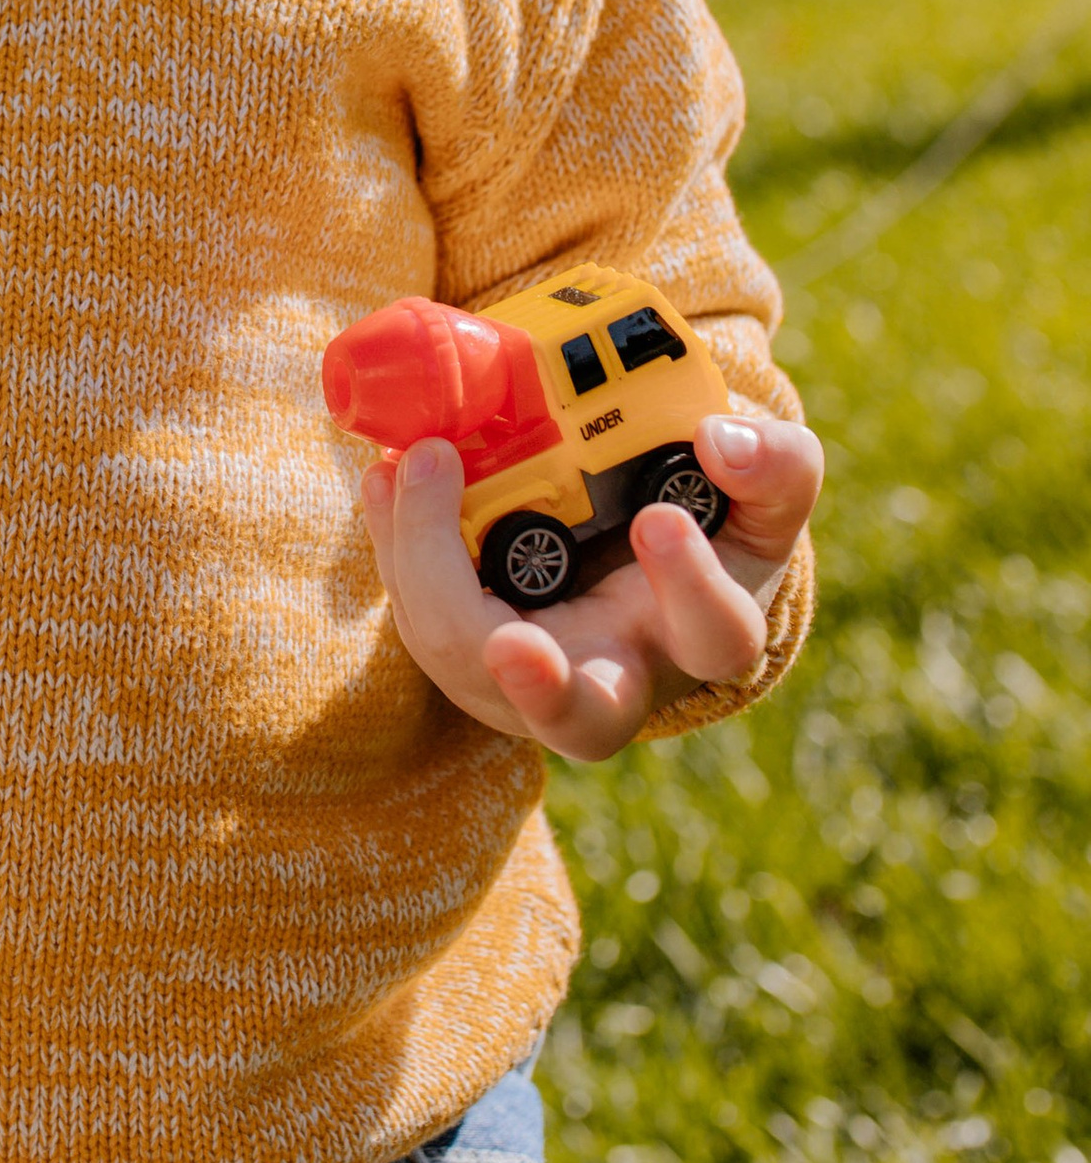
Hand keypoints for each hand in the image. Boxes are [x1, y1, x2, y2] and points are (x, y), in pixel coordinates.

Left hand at [363, 406, 821, 760]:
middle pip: (578, 720)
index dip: (689, 584)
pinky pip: (421, 613)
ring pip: (466, 657)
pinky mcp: (468, 650)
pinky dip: (398, 542)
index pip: (714, 634)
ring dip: (427, 568)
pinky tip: (390, 477)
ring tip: (409, 465)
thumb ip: (772, 467)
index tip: (661, 518)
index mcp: (699, 637)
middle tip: (509, 643)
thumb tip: (718, 441)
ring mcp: (530, 678)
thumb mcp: (759, 498)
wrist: (643, 563)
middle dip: (538, 689)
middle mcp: (613, 679)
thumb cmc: (709, 529)